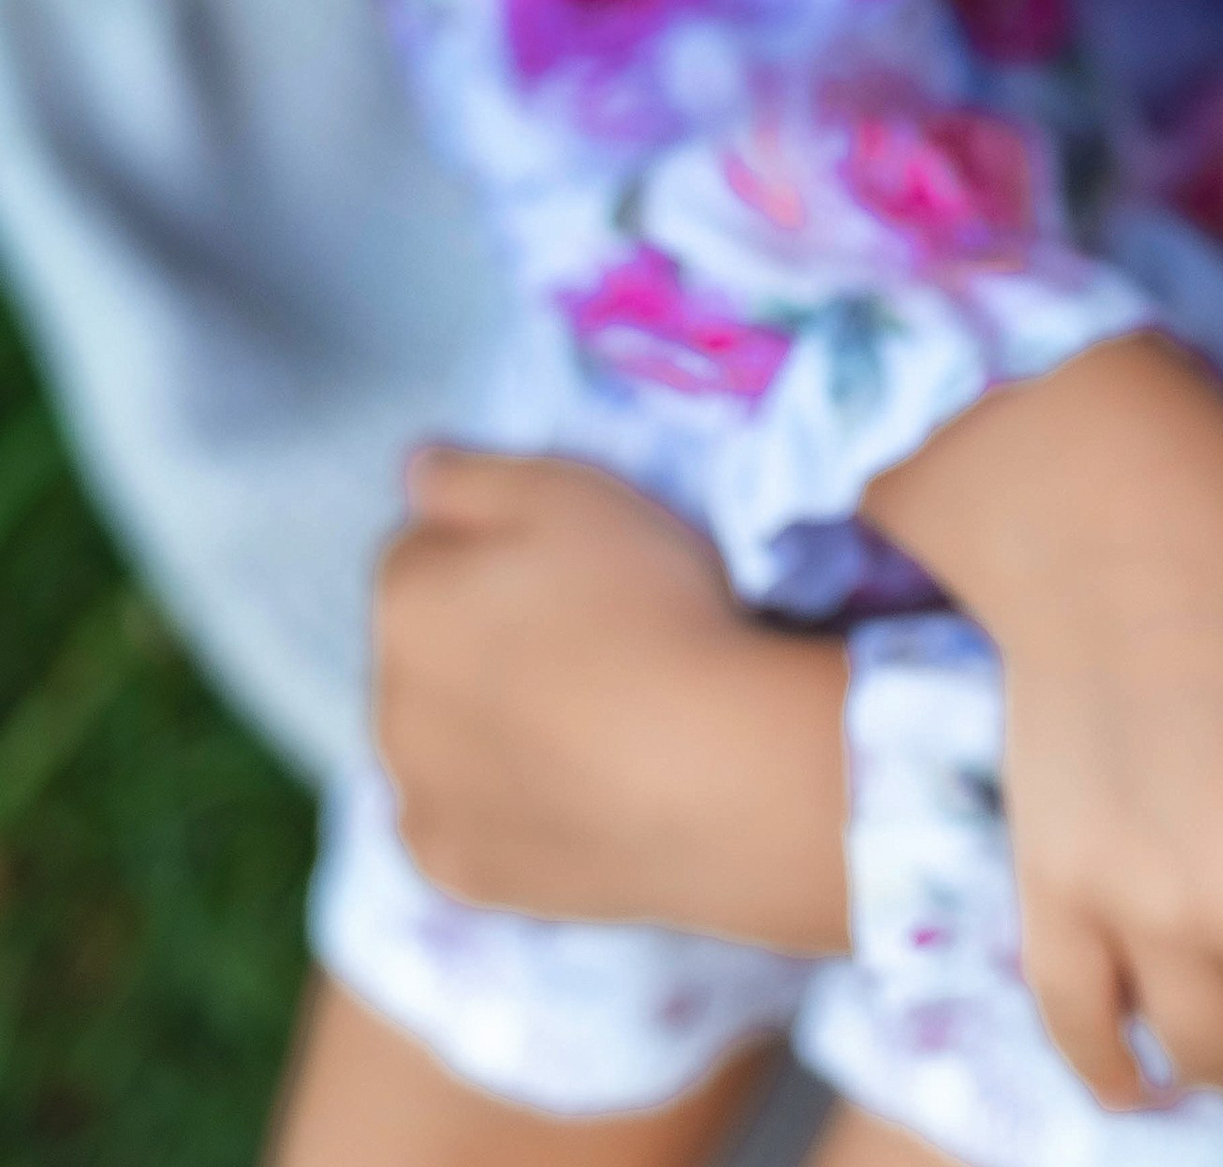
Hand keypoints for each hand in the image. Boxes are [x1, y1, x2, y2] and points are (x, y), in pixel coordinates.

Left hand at [375, 449, 852, 953]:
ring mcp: (417, 795)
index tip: (567, 566)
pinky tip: (570, 788)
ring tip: (584, 719)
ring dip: (479, 719)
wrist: (716, 772)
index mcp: (405, 597)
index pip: (421, 549)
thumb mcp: (570, 491)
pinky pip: (461, 820)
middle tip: (584, 639)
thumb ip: (472, 474)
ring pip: (436, 734)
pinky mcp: (456, 873)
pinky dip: (498, 802)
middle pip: (423, 645)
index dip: (494, 548)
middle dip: (475, 634)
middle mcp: (385, 698)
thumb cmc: (649, 606)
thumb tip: (412, 470)